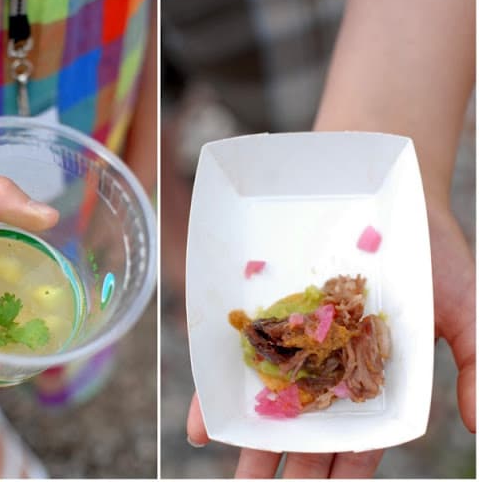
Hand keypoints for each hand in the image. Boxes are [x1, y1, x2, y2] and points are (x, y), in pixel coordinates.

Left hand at [186, 201, 474, 477]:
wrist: (397, 200)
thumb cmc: (435, 258)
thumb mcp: (467, 310)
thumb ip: (477, 366)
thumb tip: (476, 424)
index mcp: (374, 380)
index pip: (356, 442)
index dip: (339, 474)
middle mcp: (333, 367)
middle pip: (307, 429)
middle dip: (284, 467)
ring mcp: (301, 342)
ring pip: (273, 400)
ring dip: (251, 439)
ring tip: (234, 473)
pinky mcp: (276, 314)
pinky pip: (247, 354)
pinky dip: (224, 389)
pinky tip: (203, 422)